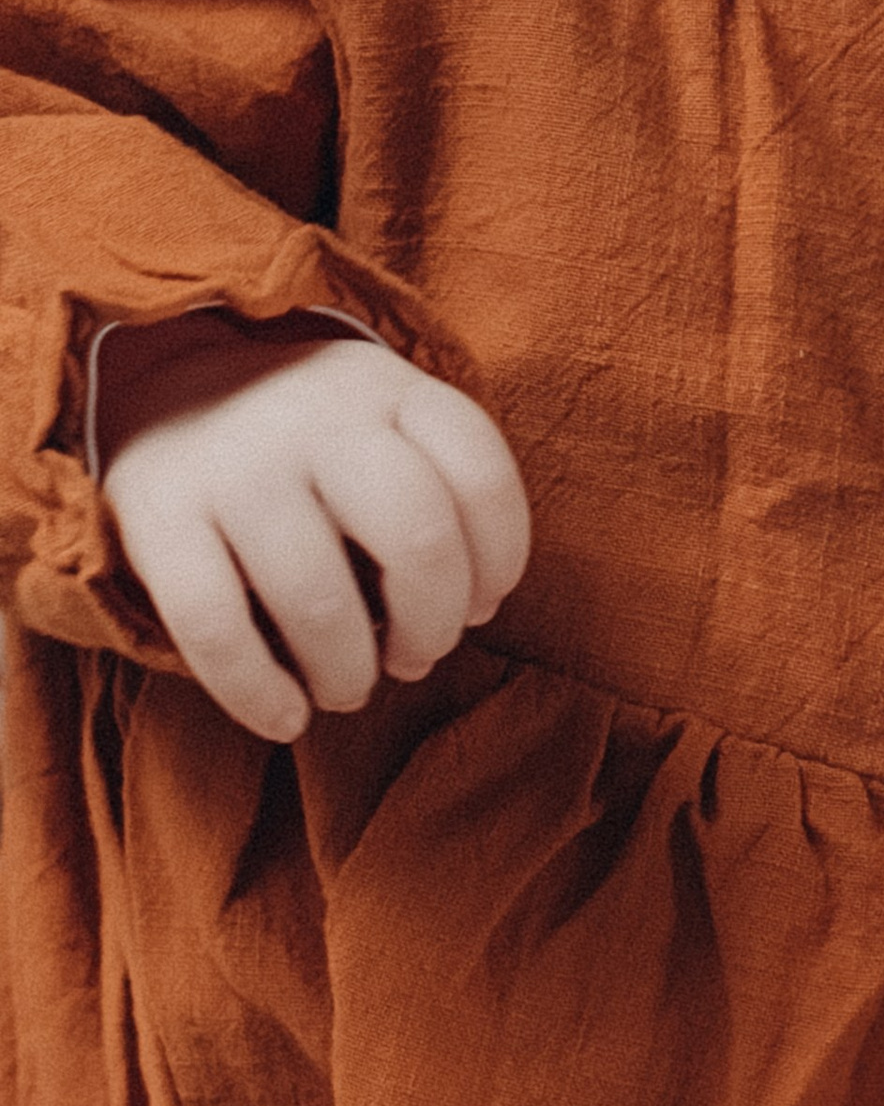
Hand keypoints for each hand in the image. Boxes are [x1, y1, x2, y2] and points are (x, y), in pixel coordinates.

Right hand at [100, 323, 529, 741]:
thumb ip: (436, 493)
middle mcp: (321, 416)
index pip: (482, 474)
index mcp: (391, 388)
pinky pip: (214, 626)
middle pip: (416, 534)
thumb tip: (471, 611)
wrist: (166, 387)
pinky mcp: (161, 515)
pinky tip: (285, 717)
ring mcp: (239, 464)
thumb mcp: (383, 421)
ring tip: (348, 687)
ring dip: (347, 670)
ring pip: (316, 595)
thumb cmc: (310, 439)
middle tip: (417, 657)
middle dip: (432, 623)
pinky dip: (257, 691)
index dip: (500, 559)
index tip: (480, 605)